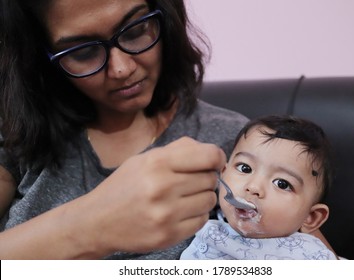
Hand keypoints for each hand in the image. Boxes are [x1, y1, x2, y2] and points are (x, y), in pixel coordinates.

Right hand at [79, 137, 225, 255]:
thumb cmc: (123, 186)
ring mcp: (167, 214)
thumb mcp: (144, 159)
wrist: (97, 221)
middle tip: (190, 182)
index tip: (215, 162)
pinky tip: (181, 212)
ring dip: (202, 197)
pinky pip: (202, 221)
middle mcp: (163, 187)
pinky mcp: (169, 235)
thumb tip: (213, 154)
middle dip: (205, 178)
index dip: (217, 158)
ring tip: (185, 197)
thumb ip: (178, 151)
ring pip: (209, 200)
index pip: (208, 156)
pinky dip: (196, 215)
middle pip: (210, 179)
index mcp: (157, 163)